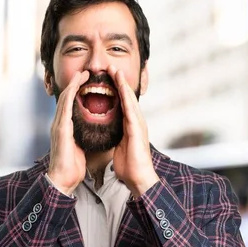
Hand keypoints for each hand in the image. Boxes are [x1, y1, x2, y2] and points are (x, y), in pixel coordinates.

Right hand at [47, 70, 89, 194]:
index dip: (77, 92)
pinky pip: (65, 108)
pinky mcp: (61, 129)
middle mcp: (59, 124)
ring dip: (73, 85)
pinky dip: (70, 95)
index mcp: (65, 128)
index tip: (87, 83)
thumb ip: (83, 136)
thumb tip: (93, 131)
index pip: (71, 105)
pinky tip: (75, 86)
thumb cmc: (72, 166)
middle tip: (85, 72)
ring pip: (65, 99)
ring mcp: (58, 126)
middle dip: (75, 84)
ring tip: (82, 74)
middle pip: (67, 98)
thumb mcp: (80, 147)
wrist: (63, 179)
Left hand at [108, 66, 158, 197]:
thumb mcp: (119, 147)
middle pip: (127, 98)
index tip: (109, 78)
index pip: (122, 104)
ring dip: (123, 85)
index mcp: (130, 126)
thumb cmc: (129, 166)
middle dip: (120, 82)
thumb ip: (117, 137)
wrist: (138, 178)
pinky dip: (126, 99)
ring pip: (130, 100)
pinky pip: (131, 111)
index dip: (116, 90)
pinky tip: (122, 89)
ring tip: (116, 72)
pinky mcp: (137, 130)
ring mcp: (138, 125)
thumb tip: (110, 133)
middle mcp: (136, 122)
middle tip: (112, 67)